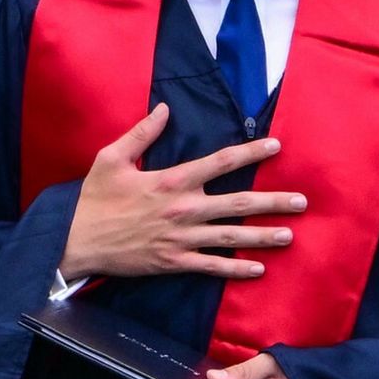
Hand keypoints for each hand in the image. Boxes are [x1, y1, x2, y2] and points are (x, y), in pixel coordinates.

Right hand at [59, 102, 306, 280]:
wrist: (76, 241)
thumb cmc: (93, 199)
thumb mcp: (112, 158)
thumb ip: (142, 134)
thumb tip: (164, 109)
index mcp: (172, 180)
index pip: (221, 163)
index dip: (252, 153)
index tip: (276, 146)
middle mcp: (183, 209)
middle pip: (238, 203)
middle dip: (273, 202)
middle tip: (301, 201)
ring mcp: (181, 238)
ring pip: (232, 237)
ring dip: (264, 236)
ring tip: (290, 235)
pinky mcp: (173, 262)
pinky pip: (212, 266)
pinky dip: (236, 269)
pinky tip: (258, 269)